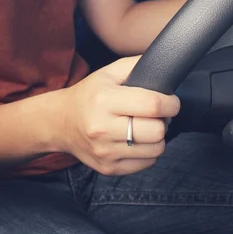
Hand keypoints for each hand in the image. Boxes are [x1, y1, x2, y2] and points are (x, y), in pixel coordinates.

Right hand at [59, 57, 179, 175]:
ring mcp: (105, 151)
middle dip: (164, 121)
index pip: (152, 105)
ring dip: (158, 137)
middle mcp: (103, 128)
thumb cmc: (90, 94)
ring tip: (148, 126)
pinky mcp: (108, 168)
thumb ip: (137, 65)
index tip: (171, 101)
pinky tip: (139, 140)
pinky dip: (149, 151)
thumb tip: (164, 66)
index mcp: (104, 99)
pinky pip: (146, 163)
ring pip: (155, 150)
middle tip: (158, 114)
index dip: (170, 103)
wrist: (61, 122)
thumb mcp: (109, 72)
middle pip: (157, 131)